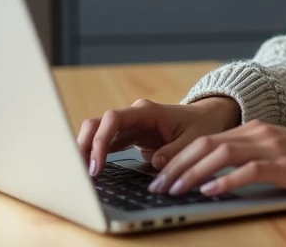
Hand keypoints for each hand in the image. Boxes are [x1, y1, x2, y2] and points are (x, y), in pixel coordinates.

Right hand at [77, 96, 240, 175]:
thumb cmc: (200, 125)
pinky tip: (91, 171)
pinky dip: (96, 155)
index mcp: (148, 111)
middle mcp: (134, 115)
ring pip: (98, 132)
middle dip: (85, 144)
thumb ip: (175, 150)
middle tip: (81, 172)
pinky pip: (106, 143)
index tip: (97, 164)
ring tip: (80, 174)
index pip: (114, 119)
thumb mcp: (194, 139)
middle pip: (98, 123)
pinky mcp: (129, 136)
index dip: (101, 140)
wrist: (205, 118)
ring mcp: (129, 125)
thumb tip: (155, 162)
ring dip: (87, 150)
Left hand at [147, 120, 285, 197]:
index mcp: (251, 130)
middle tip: (156, 186)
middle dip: (176, 166)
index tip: (158, 175)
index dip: (177, 157)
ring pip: (220, 155)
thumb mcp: (273, 153)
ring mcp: (270, 146)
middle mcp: (256, 133)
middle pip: (205, 144)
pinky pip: (248, 170)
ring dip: (192, 173)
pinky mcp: (283, 163)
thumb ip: (246, 159)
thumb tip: (211, 179)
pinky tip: (209, 192)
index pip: (204, 140)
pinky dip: (224, 181)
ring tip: (173, 190)